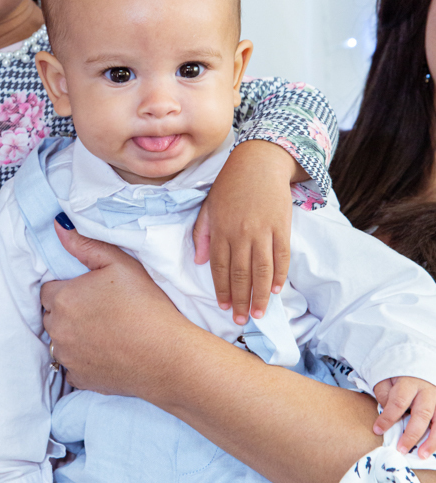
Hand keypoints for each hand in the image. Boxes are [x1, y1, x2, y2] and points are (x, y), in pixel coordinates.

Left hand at [41, 221, 190, 395]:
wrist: (167, 356)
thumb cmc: (145, 305)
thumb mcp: (119, 263)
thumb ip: (85, 244)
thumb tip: (58, 226)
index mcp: (62, 299)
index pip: (48, 290)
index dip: (68, 288)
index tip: (90, 292)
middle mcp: (57, 330)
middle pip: (51, 315)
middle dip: (68, 311)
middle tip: (99, 309)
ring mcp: (67, 358)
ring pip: (60, 341)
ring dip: (73, 335)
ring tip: (104, 331)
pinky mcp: (79, 379)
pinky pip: (72, 366)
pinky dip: (83, 359)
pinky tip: (106, 352)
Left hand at [193, 140, 304, 323]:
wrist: (258, 162)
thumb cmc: (230, 185)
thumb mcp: (208, 206)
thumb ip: (202, 234)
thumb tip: (200, 262)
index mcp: (220, 229)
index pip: (219, 267)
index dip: (221, 290)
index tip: (224, 307)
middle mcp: (241, 233)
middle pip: (240, 274)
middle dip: (241, 300)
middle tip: (241, 320)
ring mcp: (263, 231)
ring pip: (262, 270)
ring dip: (260, 294)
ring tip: (259, 313)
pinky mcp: (282, 227)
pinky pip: (281, 257)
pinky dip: (280, 275)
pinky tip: (277, 290)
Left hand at [373, 376, 435, 457]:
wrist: (418, 363)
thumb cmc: (399, 375)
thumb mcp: (386, 378)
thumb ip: (384, 394)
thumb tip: (387, 413)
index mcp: (409, 382)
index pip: (398, 402)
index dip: (388, 418)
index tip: (377, 430)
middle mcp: (427, 391)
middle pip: (422, 414)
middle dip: (412, 434)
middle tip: (401, 449)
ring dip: (432, 441)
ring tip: (422, 455)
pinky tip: (432, 449)